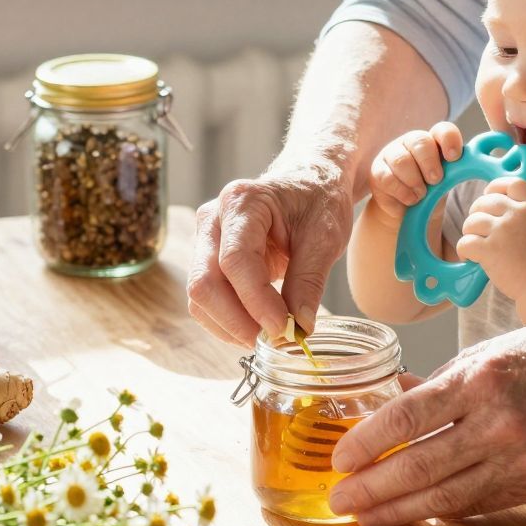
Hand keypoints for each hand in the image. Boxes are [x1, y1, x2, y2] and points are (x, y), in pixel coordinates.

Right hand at [188, 160, 354, 346]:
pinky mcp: (208, 259)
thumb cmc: (318, 200)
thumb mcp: (325, 237)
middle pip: (205, 282)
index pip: (235, 261)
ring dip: (230, 326)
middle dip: (236, 320)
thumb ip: (309, 281)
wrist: (308, 184)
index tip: (283, 329)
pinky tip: (256, 328)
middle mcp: (213, 218)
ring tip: (268, 338)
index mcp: (242, 202)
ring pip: (200, 297)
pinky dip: (228, 322)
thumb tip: (299, 328)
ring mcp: (205, 239)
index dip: (256, 301)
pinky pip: (207, 300)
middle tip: (273, 341)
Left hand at [327, 319, 525, 525]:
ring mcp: (521, 458)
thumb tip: (388, 400)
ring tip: (366, 518)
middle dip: (372, 489)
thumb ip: (434, 383)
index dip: (366, 444)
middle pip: (420, 467)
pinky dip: (441, 511)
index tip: (339, 460)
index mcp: (479, 380)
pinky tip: (414, 514)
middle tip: (340, 501)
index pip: (407, 419)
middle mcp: (499, 422)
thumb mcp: (481, 353)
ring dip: (398, 511)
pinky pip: (478, 505)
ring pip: (446, 497)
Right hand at [367, 121, 464, 224]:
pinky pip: (387, 177)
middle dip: (429, 163)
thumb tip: (487, 159)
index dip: (449, 140)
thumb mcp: (449, 180)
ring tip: (421, 195)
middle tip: (435, 181)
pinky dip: (401, 192)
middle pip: (420, 142)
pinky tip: (409, 200)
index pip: (443, 130)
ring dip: (414, 181)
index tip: (454, 158)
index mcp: (435, 140)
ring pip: (402, 160)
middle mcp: (413, 142)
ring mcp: (393, 153)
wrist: (408, 209)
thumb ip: (463, 169)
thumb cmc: (432, 190)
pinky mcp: (377, 170)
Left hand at [456, 177, 525, 300]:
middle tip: (479, 225)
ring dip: (470, 231)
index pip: (510, 184)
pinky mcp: (489, 250)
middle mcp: (517, 214)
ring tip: (475, 243)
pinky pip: (465, 242)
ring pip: (472, 221)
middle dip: (478, 211)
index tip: (490, 196)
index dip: (496, 188)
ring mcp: (502, 231)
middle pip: (487, 201)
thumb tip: (521, 205)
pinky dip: (464, 250)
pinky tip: (470, 257)